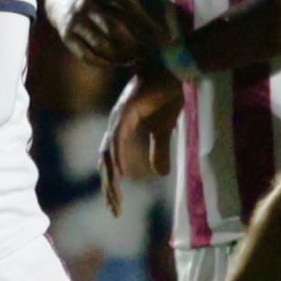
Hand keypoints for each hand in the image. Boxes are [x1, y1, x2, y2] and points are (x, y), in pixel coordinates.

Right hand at [61, 0, 171, 68]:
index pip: (129, 8)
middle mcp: (86, 4)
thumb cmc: (99, 0)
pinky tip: (118, 63)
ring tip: (134, 59)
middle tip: (146, 53)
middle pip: (113, 28)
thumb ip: (135, 11)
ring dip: (120, 56)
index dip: (148, 25)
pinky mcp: (66, 36)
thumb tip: (165, 35)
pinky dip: (104, 62)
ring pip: (100, 44)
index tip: (165, 39)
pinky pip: (87, 55)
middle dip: (132, 44)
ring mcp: (74, 21)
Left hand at [101, 72, 180, 213]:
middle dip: (108, 186)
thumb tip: (160, 175)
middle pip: (105, 160)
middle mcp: (116, 123)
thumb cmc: (168, 96)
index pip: (111, 160)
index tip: (116, 205)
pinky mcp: (127, 109)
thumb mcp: (165, 130)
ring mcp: (119, 116)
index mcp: (122, 129)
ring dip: (111, 176)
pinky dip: (117, 154)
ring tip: (115, 197)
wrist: (174, 71)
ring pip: (109, 152)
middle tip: (114, 209)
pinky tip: (118, 171)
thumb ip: (160, 151)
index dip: (112, 183)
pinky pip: (119, 136)